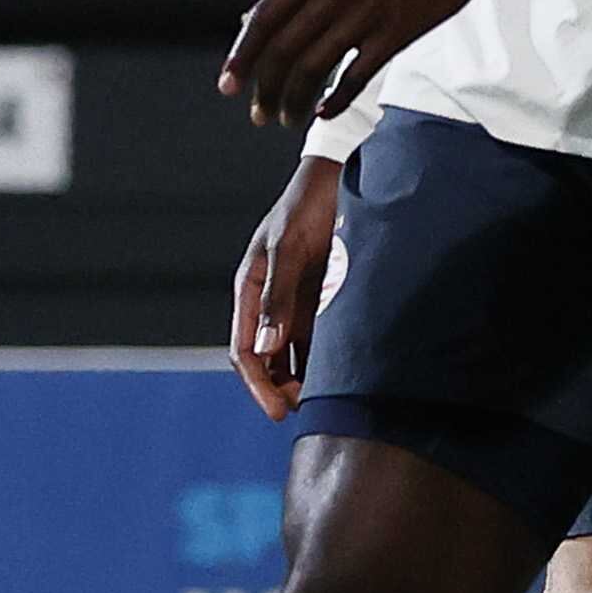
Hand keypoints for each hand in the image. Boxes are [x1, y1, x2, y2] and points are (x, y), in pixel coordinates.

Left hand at [219, 0, 488, 126]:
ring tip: (289, 119)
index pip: (265, 19)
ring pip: (315, 68)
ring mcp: (368, 11)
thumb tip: (266, 18)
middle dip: (266, 91)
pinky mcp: (400, 30)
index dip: (242, 56)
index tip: (228, 86)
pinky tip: (326, 112)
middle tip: (259, 114)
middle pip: (285, 51)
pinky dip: (337, 99)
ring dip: (296, 101)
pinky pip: (359, 74)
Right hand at [227, 154, 347, 419]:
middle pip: (268, 360)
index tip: (278, 410)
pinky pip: (323, 338)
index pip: (244, 351)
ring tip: (330, 403)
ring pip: (296, 354)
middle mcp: (271, 302)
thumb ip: (276, 295)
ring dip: (306, 379)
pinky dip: (329, 359)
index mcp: (250, 290)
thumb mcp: (287, 247)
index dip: (258, 384)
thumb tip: (264, 348)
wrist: (343, 178)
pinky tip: (347, 377)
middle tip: (304, 413)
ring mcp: (299, 302)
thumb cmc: (307, 205)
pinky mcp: (327, 298)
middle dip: (281, 390)